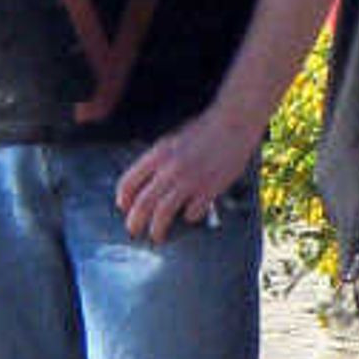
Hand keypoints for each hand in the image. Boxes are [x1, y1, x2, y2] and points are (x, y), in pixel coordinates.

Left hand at [111, 99, 258, 244]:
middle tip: (134, 230)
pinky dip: (189, 217)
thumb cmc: (205, 128)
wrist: (234, 123)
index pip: (128, 182)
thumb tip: (147, 181)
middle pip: (142, 204)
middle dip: (134, 222)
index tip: (123, 206)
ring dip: (157, 229)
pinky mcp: (209, 190)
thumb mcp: (173, 139)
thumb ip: (159, 159)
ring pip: (163, 214)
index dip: (123, 198)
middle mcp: (170, 169)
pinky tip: (191, 215)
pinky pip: (192, 213)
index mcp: (158, 154)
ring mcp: (189, 181)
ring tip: (157, 236)